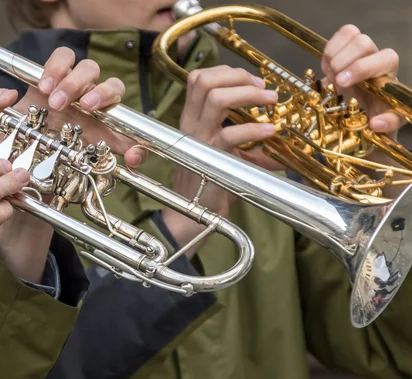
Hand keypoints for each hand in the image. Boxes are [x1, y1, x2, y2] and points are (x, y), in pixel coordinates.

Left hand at [0, 48, 135, 282]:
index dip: (59, 66)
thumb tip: (8, 93)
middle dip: (77, 80)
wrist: (11, 193)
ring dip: (104, 94)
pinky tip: (131, 153)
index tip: (45, 90)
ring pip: (114, 91)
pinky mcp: (103, 149)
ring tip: (87, 110)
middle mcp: (74, 102)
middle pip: (91, 70)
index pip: (64, 60)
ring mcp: (92, 123)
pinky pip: (129, 141)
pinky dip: (136, 145)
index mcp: (48, 91)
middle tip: (58, 104)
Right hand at [162, 66, 279, 255]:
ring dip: (248, 93)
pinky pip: (230, 134)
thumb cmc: (210, 183)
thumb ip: (250, 145)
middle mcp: (191, 125)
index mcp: (191, 119)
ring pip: (215, 98)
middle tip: (263, 87)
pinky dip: (254, 129)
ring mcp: (198, 140)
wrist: (194, 214)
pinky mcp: (209, 157)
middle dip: (237, 76)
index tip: (252, 81)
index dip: (227, 72)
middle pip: (204, 80)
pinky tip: (270, 130)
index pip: (199, 78)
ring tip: (271, 100)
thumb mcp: (228, 156)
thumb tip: (280, 139)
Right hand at [322, 25, 404, 135]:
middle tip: (334, 81)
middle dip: (342, 62)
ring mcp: (361, 49)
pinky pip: (340, 35)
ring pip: (351, 33)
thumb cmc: (373, 115)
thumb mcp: (385, 124)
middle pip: (363, 42)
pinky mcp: (347, 45)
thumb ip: (388, 124)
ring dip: (334, 55)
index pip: (386, 57)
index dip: (361, 68)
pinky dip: (328, 50)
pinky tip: (327, 67)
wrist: (358, 110)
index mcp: (388, 74)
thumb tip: (376, 123)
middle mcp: (376, 57)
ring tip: (330, 74)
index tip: (341, 84)